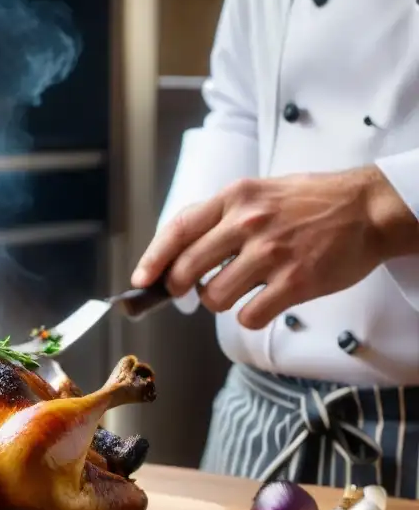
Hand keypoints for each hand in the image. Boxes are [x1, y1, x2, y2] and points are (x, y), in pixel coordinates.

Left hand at [130, 166, 418, 329]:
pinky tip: (263, 301)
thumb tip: (175, 253)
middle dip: (180, 288)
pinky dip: (249, 316)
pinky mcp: (295, 282)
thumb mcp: (258, 193)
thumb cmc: (309, 203)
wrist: (368, 208)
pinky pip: (248, 316)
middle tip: (191, 290)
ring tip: (239, 288)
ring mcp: (272, 253)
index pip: (178, 230)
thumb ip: (219, 218)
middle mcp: (249, 223)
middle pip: (187, 270)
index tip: (141, 279)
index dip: (153, 258)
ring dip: (219, 301)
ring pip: (214, 298)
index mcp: (235, 198)